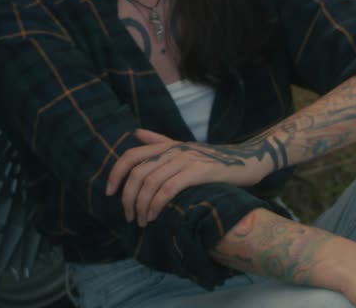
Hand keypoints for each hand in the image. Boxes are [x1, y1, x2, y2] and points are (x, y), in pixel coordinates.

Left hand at [105, 129, 270, 226]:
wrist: (247, 160)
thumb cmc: (213, 159)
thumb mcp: (184, 148)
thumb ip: (159, 141)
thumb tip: (136, 133)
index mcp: (166, 146)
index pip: (130, 156)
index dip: (115, 174)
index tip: (109, 193)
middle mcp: (173, 150)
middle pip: (137, 173)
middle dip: (128, 198)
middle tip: (128, 217)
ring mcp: (186, 160)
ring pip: (150, 183)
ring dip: (141, 206)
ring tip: (141, 222)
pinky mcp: (199, 172)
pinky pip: (168, 189)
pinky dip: (157, 205)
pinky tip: (155, 217)